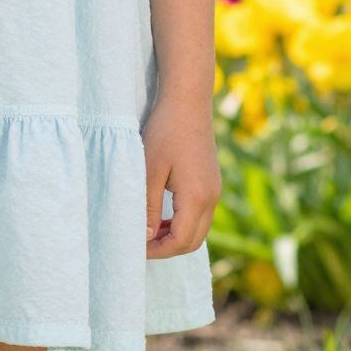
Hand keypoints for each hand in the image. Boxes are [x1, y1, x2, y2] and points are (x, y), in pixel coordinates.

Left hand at [142, 91, 219, 259]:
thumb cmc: (165, 132)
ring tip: (149, 229)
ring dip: (175, 236)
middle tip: (141, 242)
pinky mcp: (212, 182)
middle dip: (167, 248)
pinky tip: (163, 214)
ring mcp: (215, 190)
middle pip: (193, 242)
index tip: (135, 246)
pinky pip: (201, 215)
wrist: (187, 100)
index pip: (180, 241)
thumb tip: (146, 238)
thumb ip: (149, 207)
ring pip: (199, 230)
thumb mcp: (150, 170)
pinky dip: (183, 222)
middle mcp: (212, 197)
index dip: (157, 250)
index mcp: (197, 197)